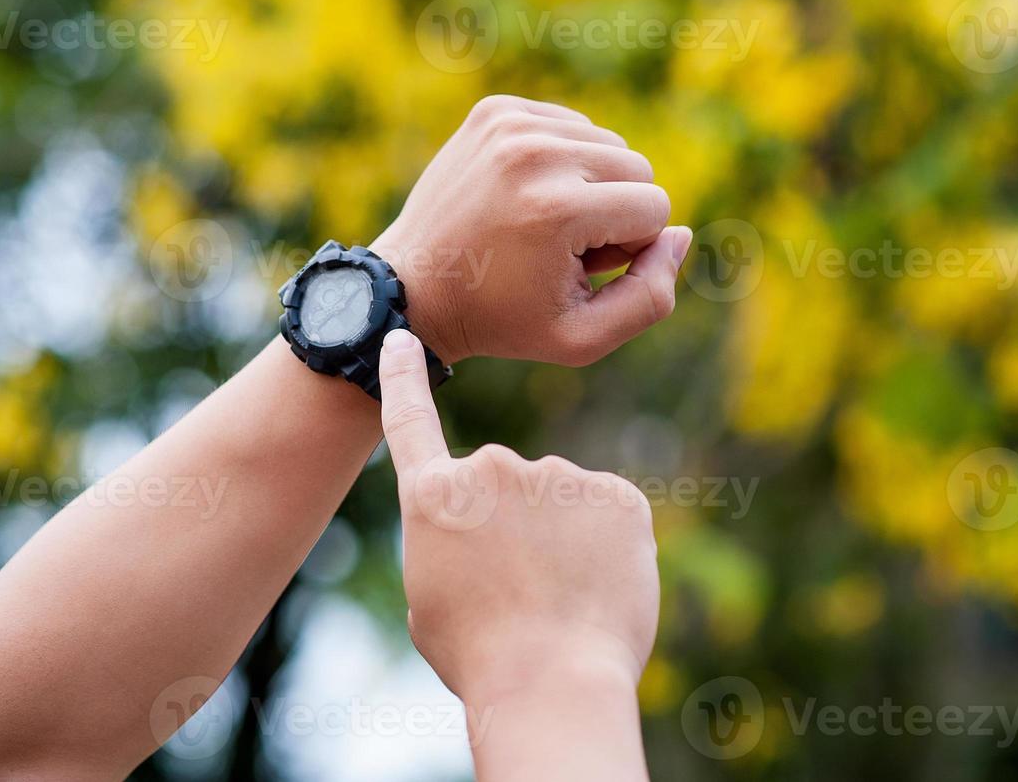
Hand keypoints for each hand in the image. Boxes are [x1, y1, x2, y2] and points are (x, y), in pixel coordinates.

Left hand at [371, 94, 691, 365]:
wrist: (414, 287)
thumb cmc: (502, 319)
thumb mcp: (582, 338)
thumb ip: (652, 296)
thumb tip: (681, 233)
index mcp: (558, 208)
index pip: (656, 207)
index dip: (629, 248)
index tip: (580, 269)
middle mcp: (535, 153)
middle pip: (638, 166)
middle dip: (614, 212)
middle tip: (562, 248)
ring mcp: (510, 123)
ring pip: (607, 142)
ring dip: (590, 184)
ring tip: (543, 223)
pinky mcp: (495, 110)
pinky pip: (570, 125)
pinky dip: (562, 160)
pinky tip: (528, 195)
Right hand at [378, 328, 659, 709]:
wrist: (551, 683)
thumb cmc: (480, 657)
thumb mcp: (431, 599)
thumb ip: (448, 542)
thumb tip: (479, 528)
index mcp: (434, 496)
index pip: (410, 420)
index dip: (403, 377)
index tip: (400, 334)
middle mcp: (492, 467)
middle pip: (505, 487)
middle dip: (513, 525)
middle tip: (518, 590)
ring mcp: (559, 474)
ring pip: (561, 501)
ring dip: (561, 538)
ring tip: (558, 600)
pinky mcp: (618, 494)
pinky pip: (607, 514)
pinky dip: (606, 546)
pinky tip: (597, 589)